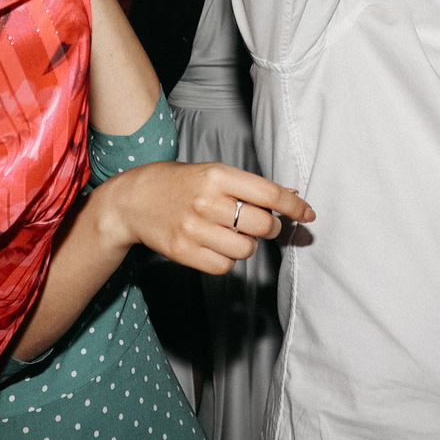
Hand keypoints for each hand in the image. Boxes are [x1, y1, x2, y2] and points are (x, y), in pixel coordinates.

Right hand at [93, 160, 313, 274]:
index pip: (268, 194)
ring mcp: (194, 229)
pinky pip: (224, 266)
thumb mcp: (212, 173)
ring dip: (247, 245)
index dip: (294, 206)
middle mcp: (207, 201)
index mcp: (216, 175)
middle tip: (262, 224)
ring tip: (230, 233)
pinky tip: (215, 245)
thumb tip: (290, 196)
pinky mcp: (183, 252)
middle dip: (270, 228)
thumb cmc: (177, 184)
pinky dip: (227, 260)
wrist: (131, 201)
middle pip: (262, 226)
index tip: (308, 214)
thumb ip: (248, 186)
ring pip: (246, 250)